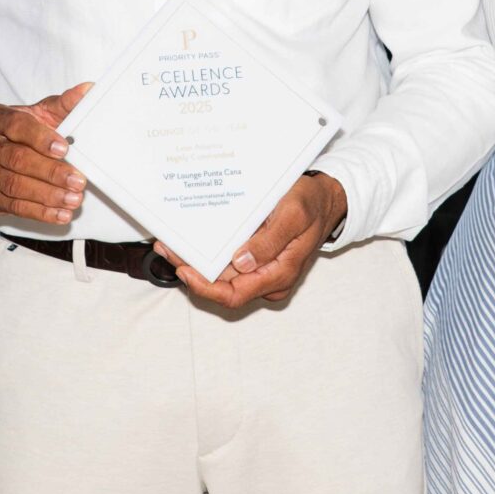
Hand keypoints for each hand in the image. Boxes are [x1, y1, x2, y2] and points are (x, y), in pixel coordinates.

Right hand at [0, 83, 90, 226]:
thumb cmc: (11, 130)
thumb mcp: (32, 113)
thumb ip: (60, 104)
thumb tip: (88, 90)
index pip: (15, 125)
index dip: (40, 137)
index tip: (64, 148)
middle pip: (16, 159)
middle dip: (50, 172)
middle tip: (77, 180)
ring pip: (14, 186)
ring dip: (47, 195)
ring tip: (72, 199)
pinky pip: (12, 206)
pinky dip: (39, 212)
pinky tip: (59, 213)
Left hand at [157, 172, 346, 310]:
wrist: (327, 199)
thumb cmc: (312, 204)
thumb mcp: (294, 214)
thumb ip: (270, 241)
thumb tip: (242, 262)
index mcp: (279, 274)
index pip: (234, 294)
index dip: (205, 287)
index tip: (184, 269)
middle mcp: (268, 279)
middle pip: (222, 287)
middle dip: (192, 271)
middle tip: (167, 248)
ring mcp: (261, 272)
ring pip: (221, 276)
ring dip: (196, 262)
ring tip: (171, 243)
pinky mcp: (256, 260)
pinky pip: (227, 264)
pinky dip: (207, 254)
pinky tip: (191, 239)